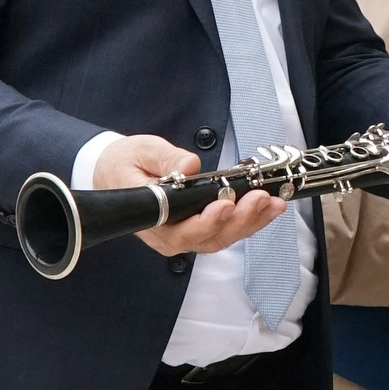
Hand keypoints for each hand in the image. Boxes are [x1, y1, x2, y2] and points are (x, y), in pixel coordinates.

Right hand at [90, 133, 287, 257]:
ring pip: (222, 238)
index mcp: (150, 219)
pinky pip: (226, 231)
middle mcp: (168, 236)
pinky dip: (250, 220)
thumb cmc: (126, 164)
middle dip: (239, 220)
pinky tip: (269, 206)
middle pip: (208, 238)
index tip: (225, 204)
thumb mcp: (141, 151)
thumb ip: (165, 158)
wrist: (116, 174)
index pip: (180, 230)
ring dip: (251, 221)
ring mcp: (185, 236)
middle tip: (261, 198)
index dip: (206, 222)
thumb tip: (190, 165)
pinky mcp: (198, 229)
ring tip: (273, 202)